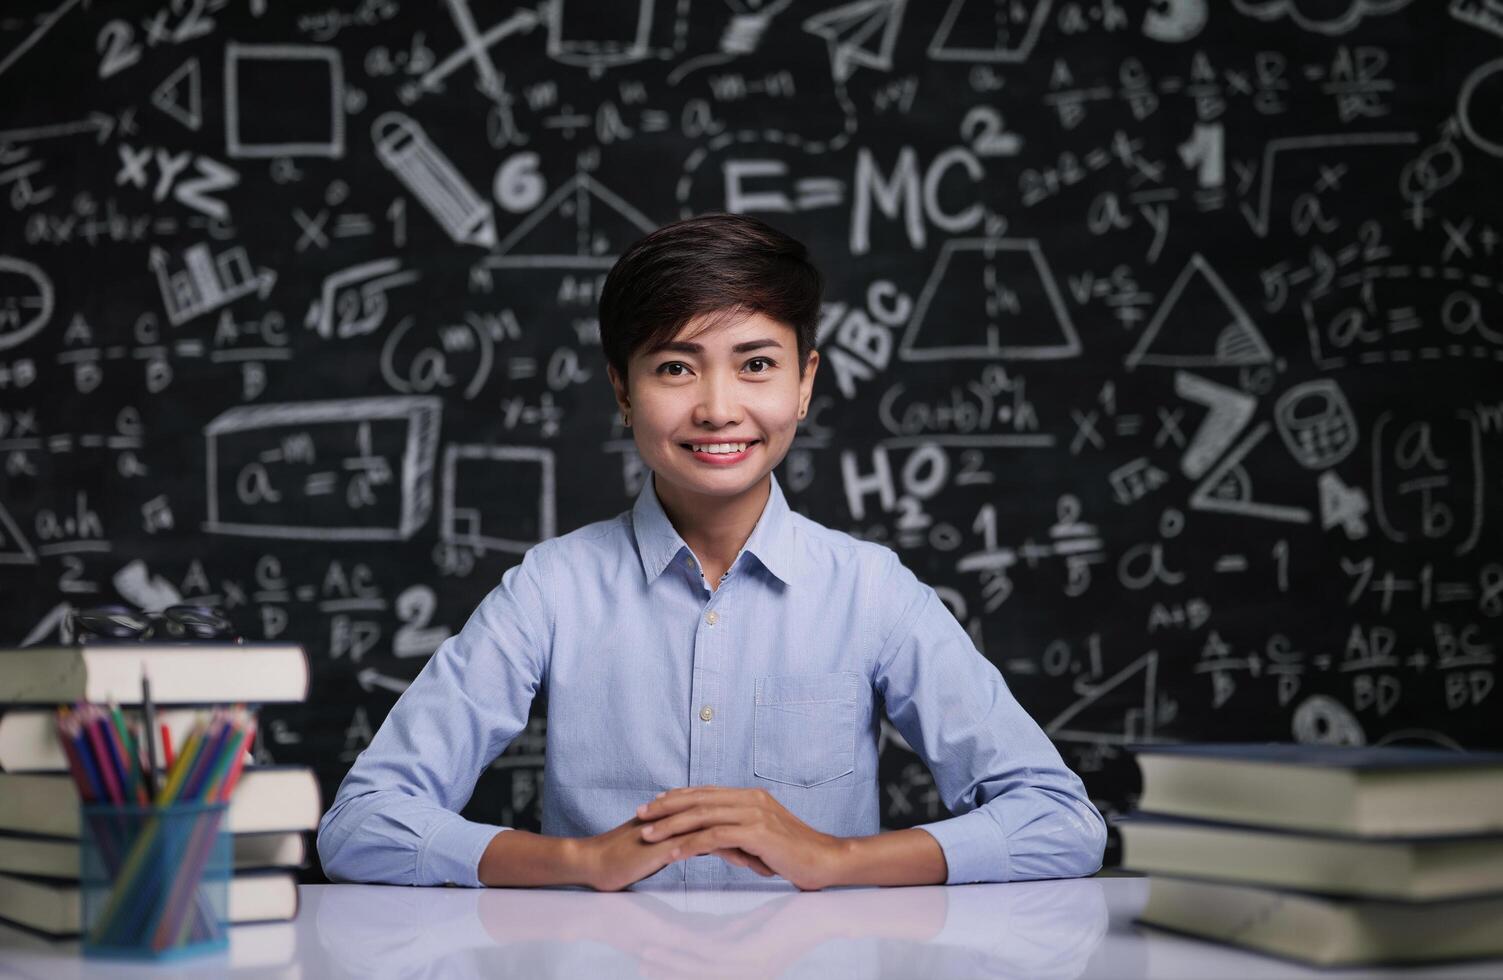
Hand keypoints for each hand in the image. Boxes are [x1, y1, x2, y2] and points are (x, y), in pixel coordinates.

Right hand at [576, 810, 772, 891]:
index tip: (767, 847)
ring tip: (765, 864)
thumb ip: (683, 841)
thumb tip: (706, 844)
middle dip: (752, 837)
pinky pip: (703, 844)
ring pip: (719, 829)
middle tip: (775, 855)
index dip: (745, 830)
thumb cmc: (624, 858)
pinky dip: (727, 852)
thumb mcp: (661, 848)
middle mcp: (681, 817)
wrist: (594, 863)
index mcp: (681, 817)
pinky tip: (744, 863)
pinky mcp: (667, 843)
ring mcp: (675, 827)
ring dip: (745, 846)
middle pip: (726, 819)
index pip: (722, 817)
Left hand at [638, 786, 842, 890]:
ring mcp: (753, 814)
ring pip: (702, 816)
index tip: (654, 804)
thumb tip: (714, 842)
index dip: (678, 797)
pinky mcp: (756, 833)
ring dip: (671, 826)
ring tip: (648, 836)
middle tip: (640, 815)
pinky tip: (673, 854)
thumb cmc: (796, 854)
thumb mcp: (762, 840)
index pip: (706, 792)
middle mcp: (750, 799)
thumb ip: (738, 835)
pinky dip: (690, 844)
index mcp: (751, 797)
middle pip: (698, 799)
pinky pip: (714, 837)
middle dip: (666, 807)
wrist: (825, 860)